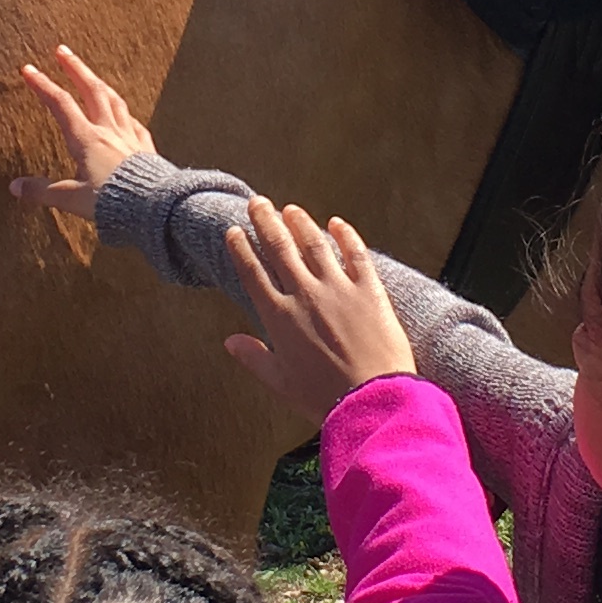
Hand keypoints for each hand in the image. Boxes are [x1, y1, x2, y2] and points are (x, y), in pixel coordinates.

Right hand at [11, 47, 155, 221]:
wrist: (153, 208)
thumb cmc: (112, 203)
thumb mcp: (71, 199)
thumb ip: (42, 192)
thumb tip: (14, 187)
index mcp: (87, 139)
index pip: (61, 104)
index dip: (43, 85)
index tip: (29, 69)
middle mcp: (109, 132)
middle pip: (91, 91)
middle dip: (75, 68)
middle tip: (63, 50)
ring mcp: (130, 138)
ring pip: (114, 101)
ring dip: (100, 84)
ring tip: (92, 76)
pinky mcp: (146, 150)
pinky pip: (136, 124)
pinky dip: (127, 114)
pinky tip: (126, 115)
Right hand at [222, 200, 416, 420]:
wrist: (371, 400)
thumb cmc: (323, 398)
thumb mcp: (281, 382)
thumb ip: (254, 357)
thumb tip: (230, 341)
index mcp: (279, 317)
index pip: (253, 272)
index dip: (241, 248)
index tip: (234, 231)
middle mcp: (305, 295)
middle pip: (280, 248)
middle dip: (266, 221)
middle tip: (258, 202)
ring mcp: (338, 289)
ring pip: (314, 244)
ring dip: (300, 223)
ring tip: (291, 209)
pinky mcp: (369, 290)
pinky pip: (356, 254)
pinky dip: (346, 236)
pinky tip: (338, 223)